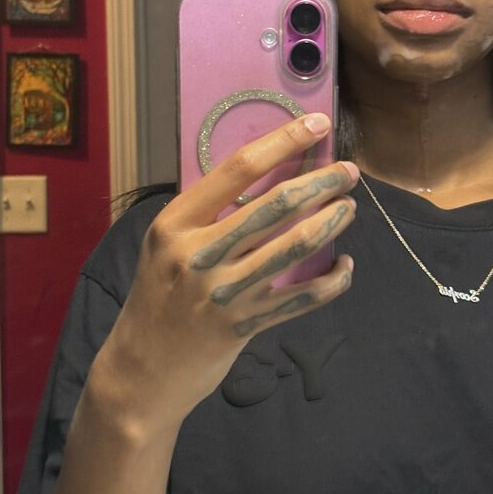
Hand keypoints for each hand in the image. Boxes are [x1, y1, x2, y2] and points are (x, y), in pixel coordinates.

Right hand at [92, 113, 357, 434]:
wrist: (143, 368)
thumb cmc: (159, 295)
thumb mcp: (167, 244)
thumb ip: (209, 213)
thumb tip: (270, 172)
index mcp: (176, 222)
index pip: (238, 169)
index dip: (284, 142)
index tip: (317, 125)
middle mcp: (198, 252)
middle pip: (275, 204)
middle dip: (321, 182)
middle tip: (348, 172)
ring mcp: (223, 291)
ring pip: (295, 246)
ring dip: (331, 223)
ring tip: (349, 208)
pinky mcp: (244, 324)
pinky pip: (301, 298)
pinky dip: (331, 281)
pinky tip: (345, 266)